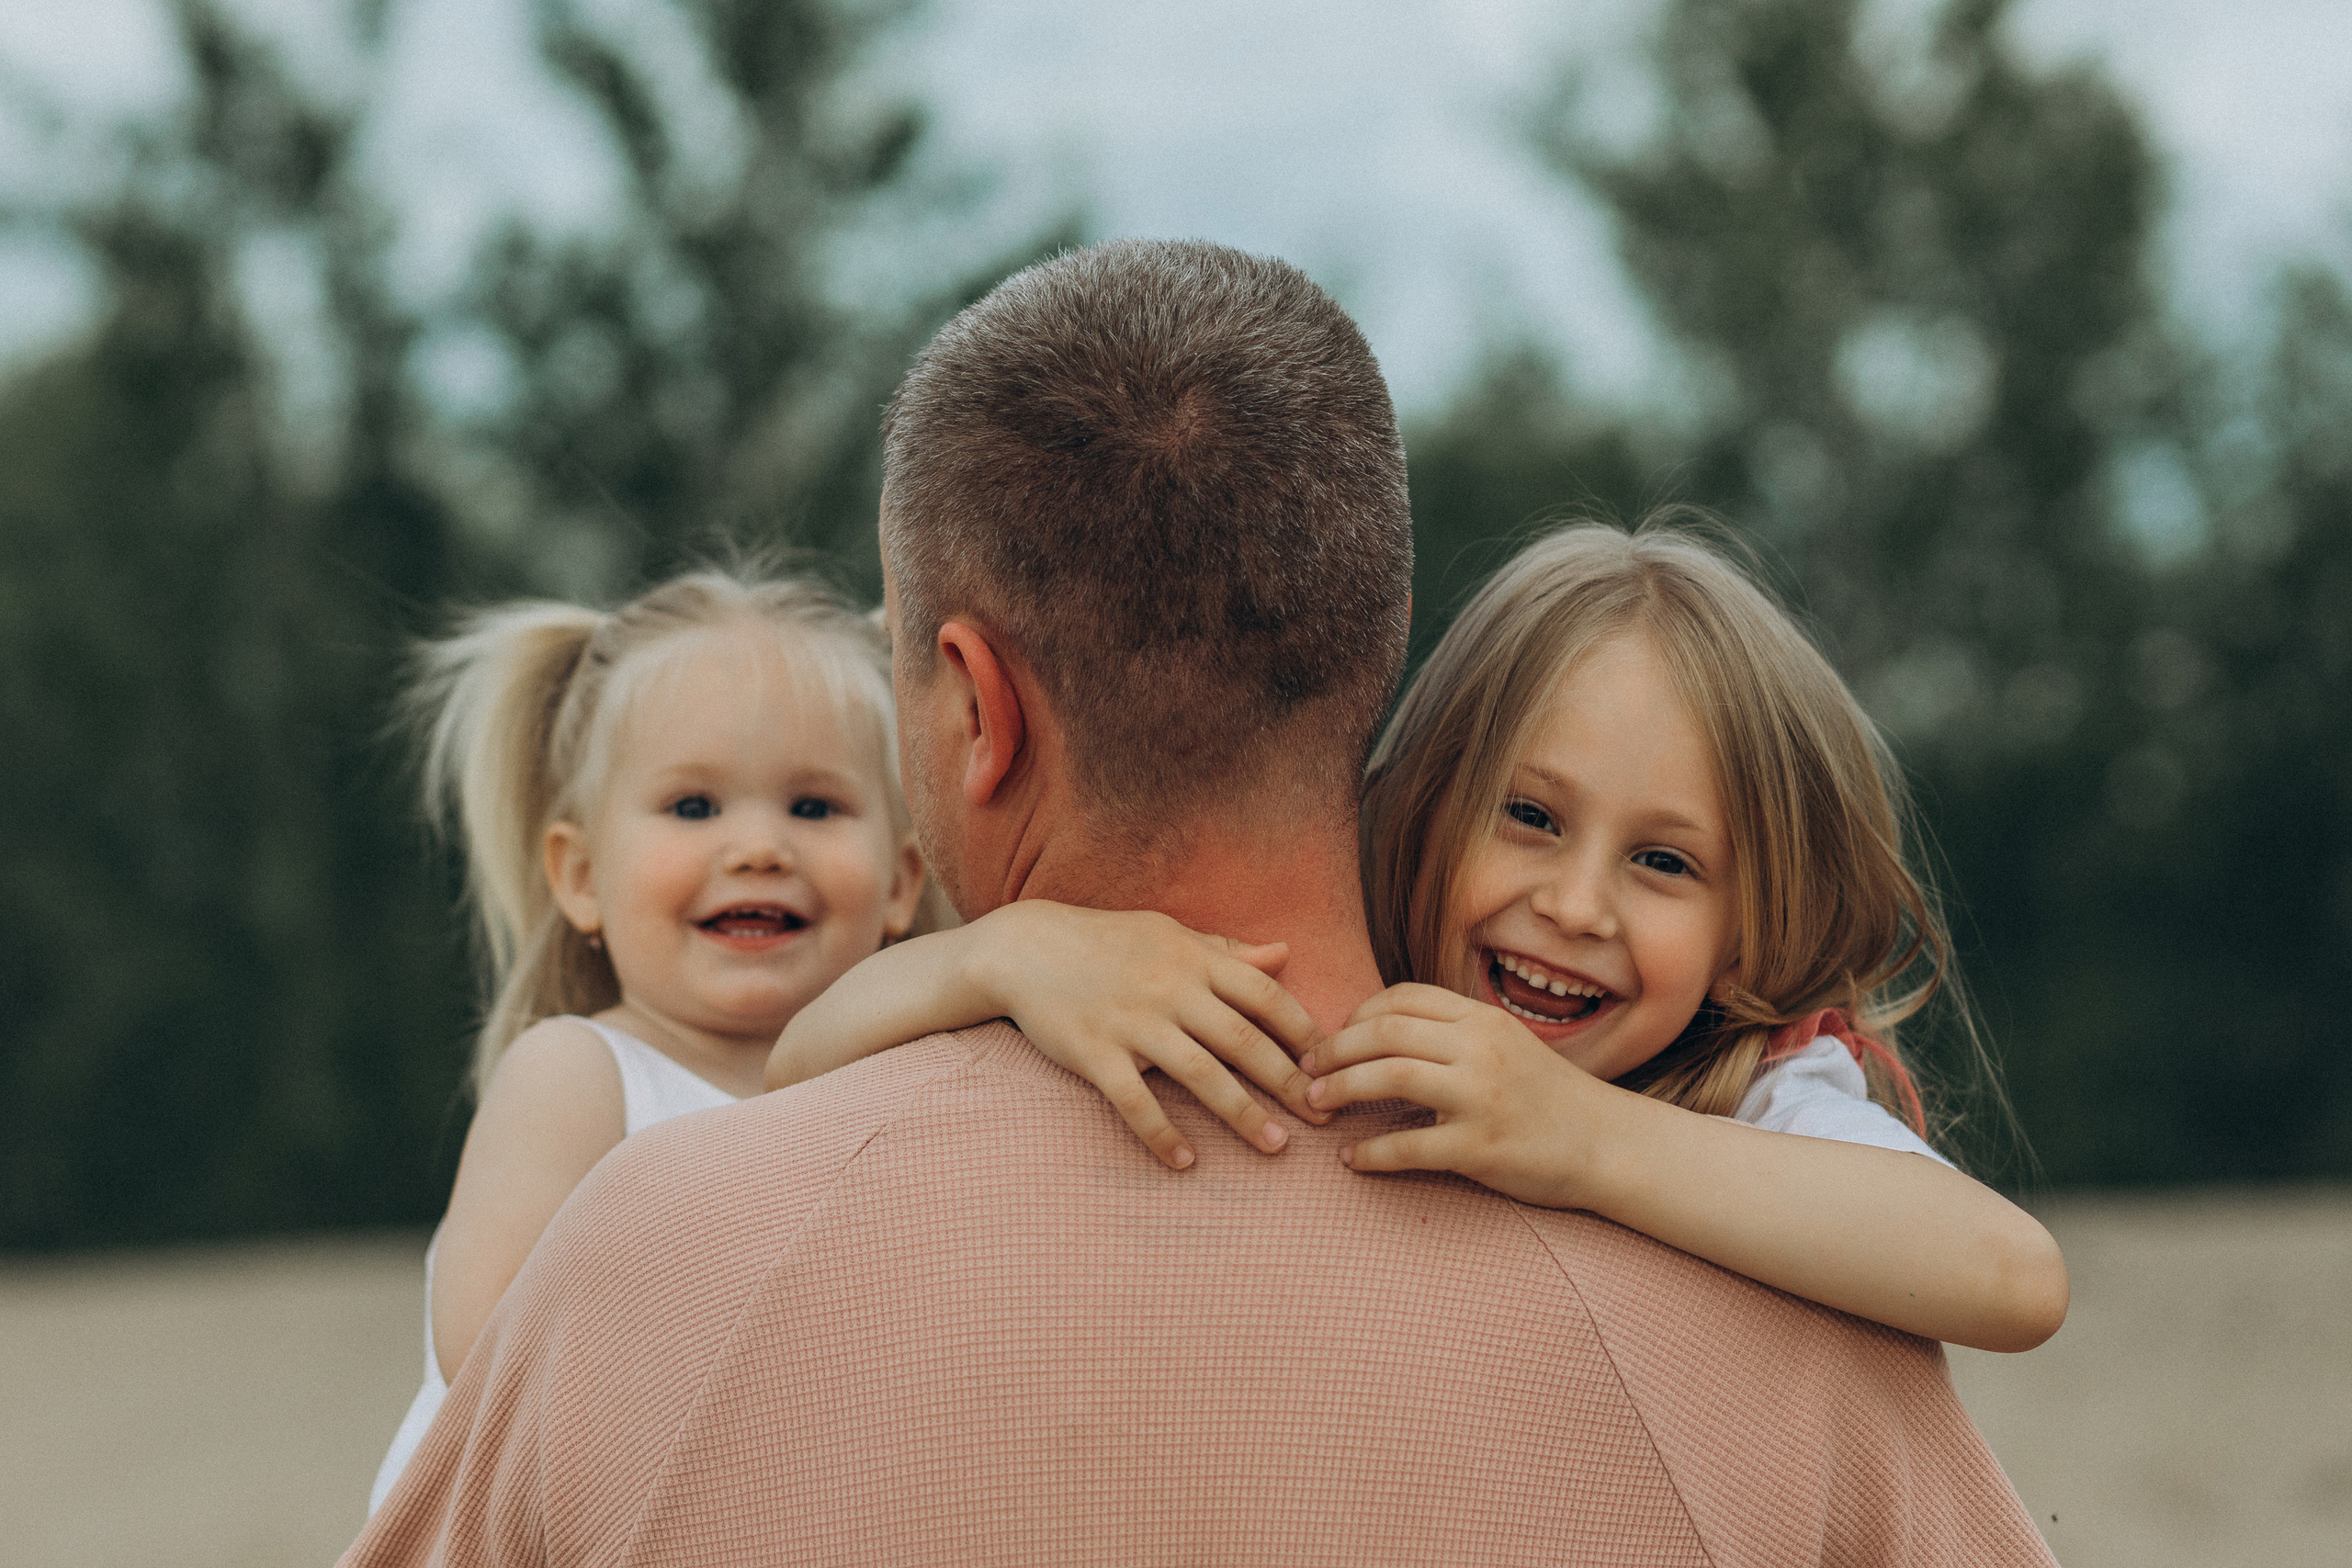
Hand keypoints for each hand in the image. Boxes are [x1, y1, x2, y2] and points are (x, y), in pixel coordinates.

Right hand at [970, 903, 1329, 1169]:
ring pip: (1199, 1074)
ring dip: (1242, 1113)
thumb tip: (1284, 955)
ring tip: (1276, 1146)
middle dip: (1288, 1081)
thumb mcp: (1169, 933)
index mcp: (1194, 959)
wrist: (1026, 948)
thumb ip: (1227, 951)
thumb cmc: (1105, 941)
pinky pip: (1135, 1102)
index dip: (1303, 1031)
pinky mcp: (1094, 1053)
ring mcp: (1132, 1023)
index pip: (1264, 996)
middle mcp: (1170, 990)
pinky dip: (1162, 1134)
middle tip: (1324, 1115)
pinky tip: (1185, 1163)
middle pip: (1243, 1040)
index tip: (1333, 1064)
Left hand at [1298, 983, 1632, 1209]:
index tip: (1335, 1037)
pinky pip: (1410, 1146)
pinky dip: (1372, 1153)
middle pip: (1385, 1031)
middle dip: (1334, 1048)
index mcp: (1483, 1019)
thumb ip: (1452, 1035)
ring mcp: (1482, 1096)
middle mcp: (1481, 1048)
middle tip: (1307, 1070)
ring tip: (1318, 1103)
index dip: (1357, 1014)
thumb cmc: (1548, 1097)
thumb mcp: (1504, 1046)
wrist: (1608, 1144)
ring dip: (1342, 1088)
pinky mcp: (1483, 1147)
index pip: (1403, 998)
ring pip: (1391, 1075)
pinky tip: (1354, 1160)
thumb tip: (1379, 1034)